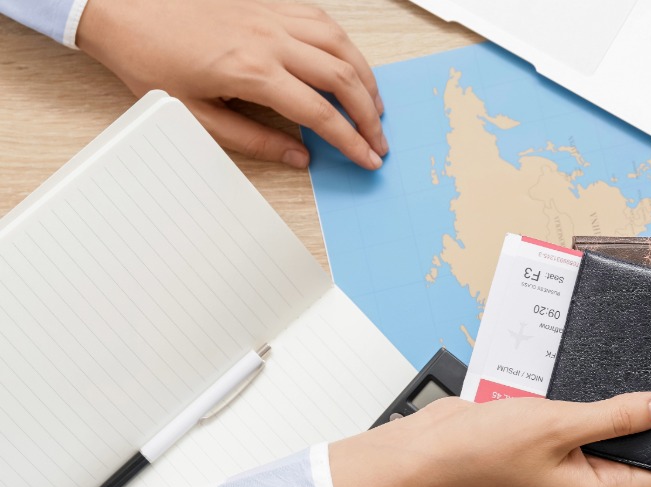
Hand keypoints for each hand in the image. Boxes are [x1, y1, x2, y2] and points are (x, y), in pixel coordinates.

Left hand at [76, 0, 385, 169]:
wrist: (123, 8)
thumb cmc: (151, 59)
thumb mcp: (197, 115)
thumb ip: (254, 140)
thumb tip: (300, 156)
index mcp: (252, 71)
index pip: (320, 112)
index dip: (351, 140)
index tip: (368, 158)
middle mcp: (270, 39)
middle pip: (342, 77)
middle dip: (369, 114)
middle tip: (379, 141)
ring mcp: (272, 16)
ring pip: (341, 45)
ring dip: (365, 77)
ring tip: (374, 105)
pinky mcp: (269, 3)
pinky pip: (322, 20)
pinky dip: (344, 44)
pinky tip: (348, 63)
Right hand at [330, 393, 650, 486]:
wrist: (431, 447)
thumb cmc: (486, 449)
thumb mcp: (561, 425)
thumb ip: (617, 416)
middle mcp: (590, 479)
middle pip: (643, 449)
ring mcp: (570, 459)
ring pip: (614, 428)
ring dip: (626, 402)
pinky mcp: (552, 438)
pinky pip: (587, 416)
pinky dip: (597, 396)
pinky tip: (608, 367)